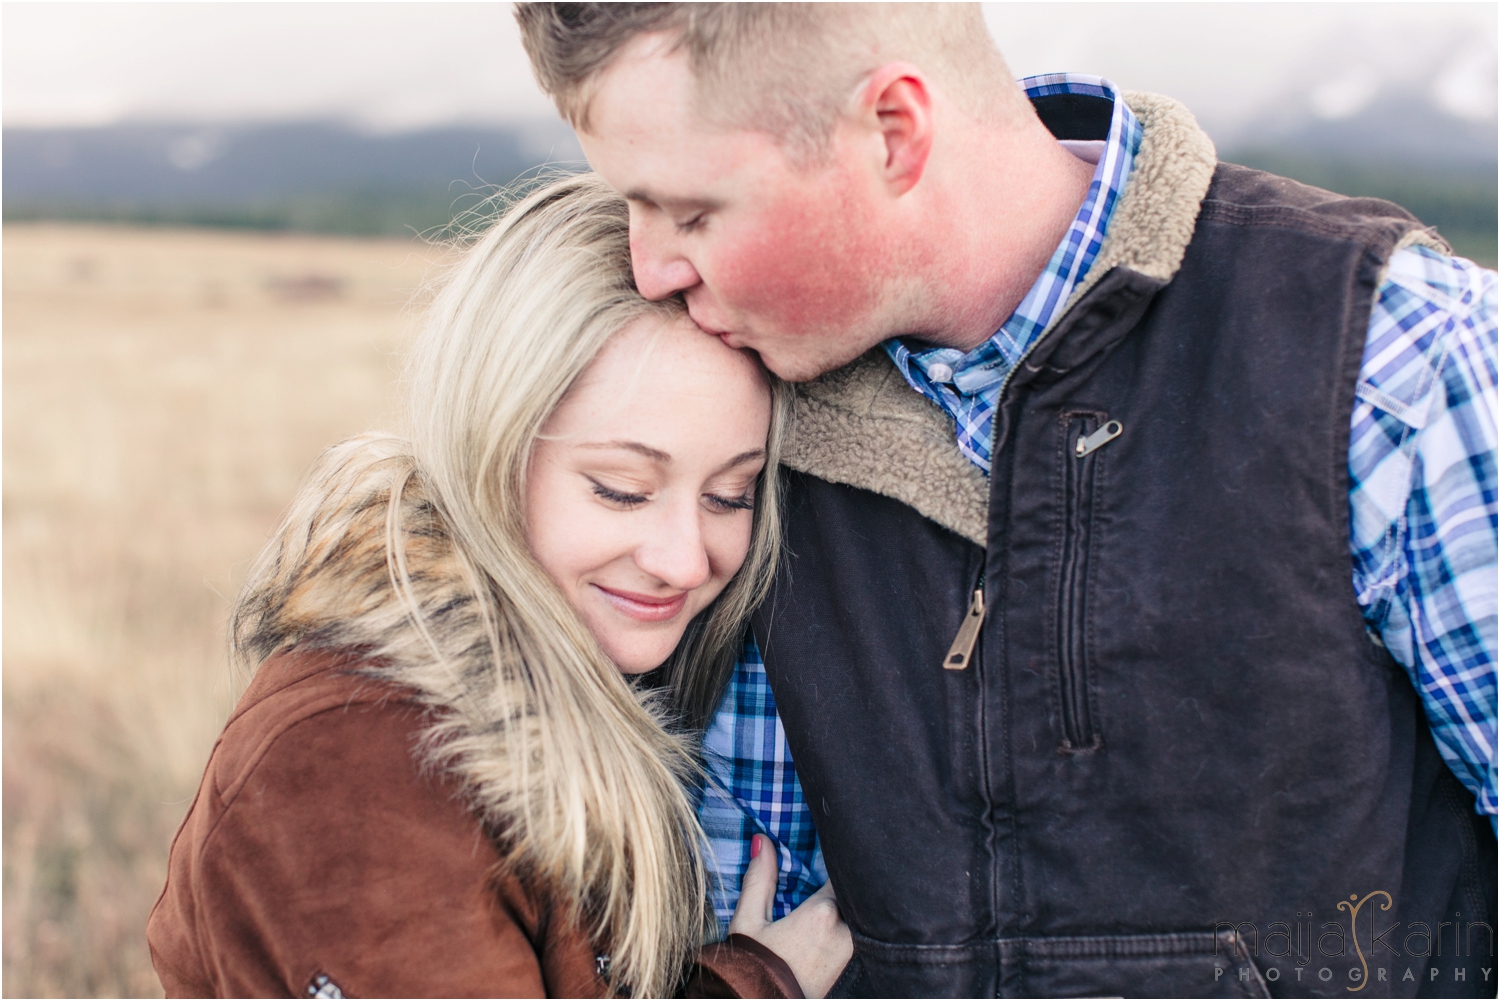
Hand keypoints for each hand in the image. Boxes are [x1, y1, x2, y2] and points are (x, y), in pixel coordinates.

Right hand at [727, 835, 852, 998]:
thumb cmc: (754, 967)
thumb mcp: (748, 921)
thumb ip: (759, 878)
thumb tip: (763, 841)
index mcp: (822, 914)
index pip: (843, 872)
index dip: (840, 856)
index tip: (832, 846)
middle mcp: (846, 931)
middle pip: (858, 893)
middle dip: (849, 880)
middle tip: (839, 863)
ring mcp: (853, 952)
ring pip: (862, 914)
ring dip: (852, 902)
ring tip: (838, 890)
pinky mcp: (851, 968)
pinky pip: (859, 934)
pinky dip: (853, 922)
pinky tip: (837, 919)